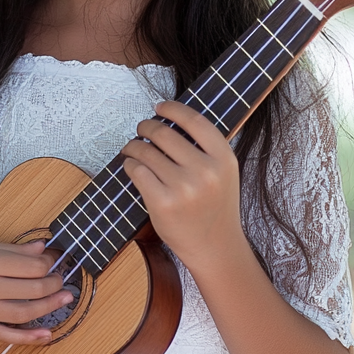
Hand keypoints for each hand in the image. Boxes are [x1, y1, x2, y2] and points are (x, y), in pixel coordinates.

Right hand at [0, 238, 72, 344]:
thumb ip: (13, 249)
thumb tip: (44, 248)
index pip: (32, 266)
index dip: (50, 264)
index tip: (56, 260)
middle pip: (32, 289)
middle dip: (54, 284)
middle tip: (64, 280)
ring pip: (24, 313)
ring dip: (49, 308)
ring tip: (64, 300)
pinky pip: (6, 336)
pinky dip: (29, 338)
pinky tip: (47, 335)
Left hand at [121, 100, 244, 270]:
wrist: (215, 247)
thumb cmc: (215, 206)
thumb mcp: (223, 173)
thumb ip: (205, 148)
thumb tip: (170, 119)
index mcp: (223, 158)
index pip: (193, 120)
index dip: (172, 109)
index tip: (159, 107)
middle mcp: (205, 171)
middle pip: (164, 133)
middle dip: (146, 126)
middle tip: (141, 129)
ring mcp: (184, 188)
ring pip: (146, 151)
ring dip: (133, 146)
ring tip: (132, 149)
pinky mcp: (163, 203)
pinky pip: (137, 171)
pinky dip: (130, 165)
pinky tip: (132, 166)